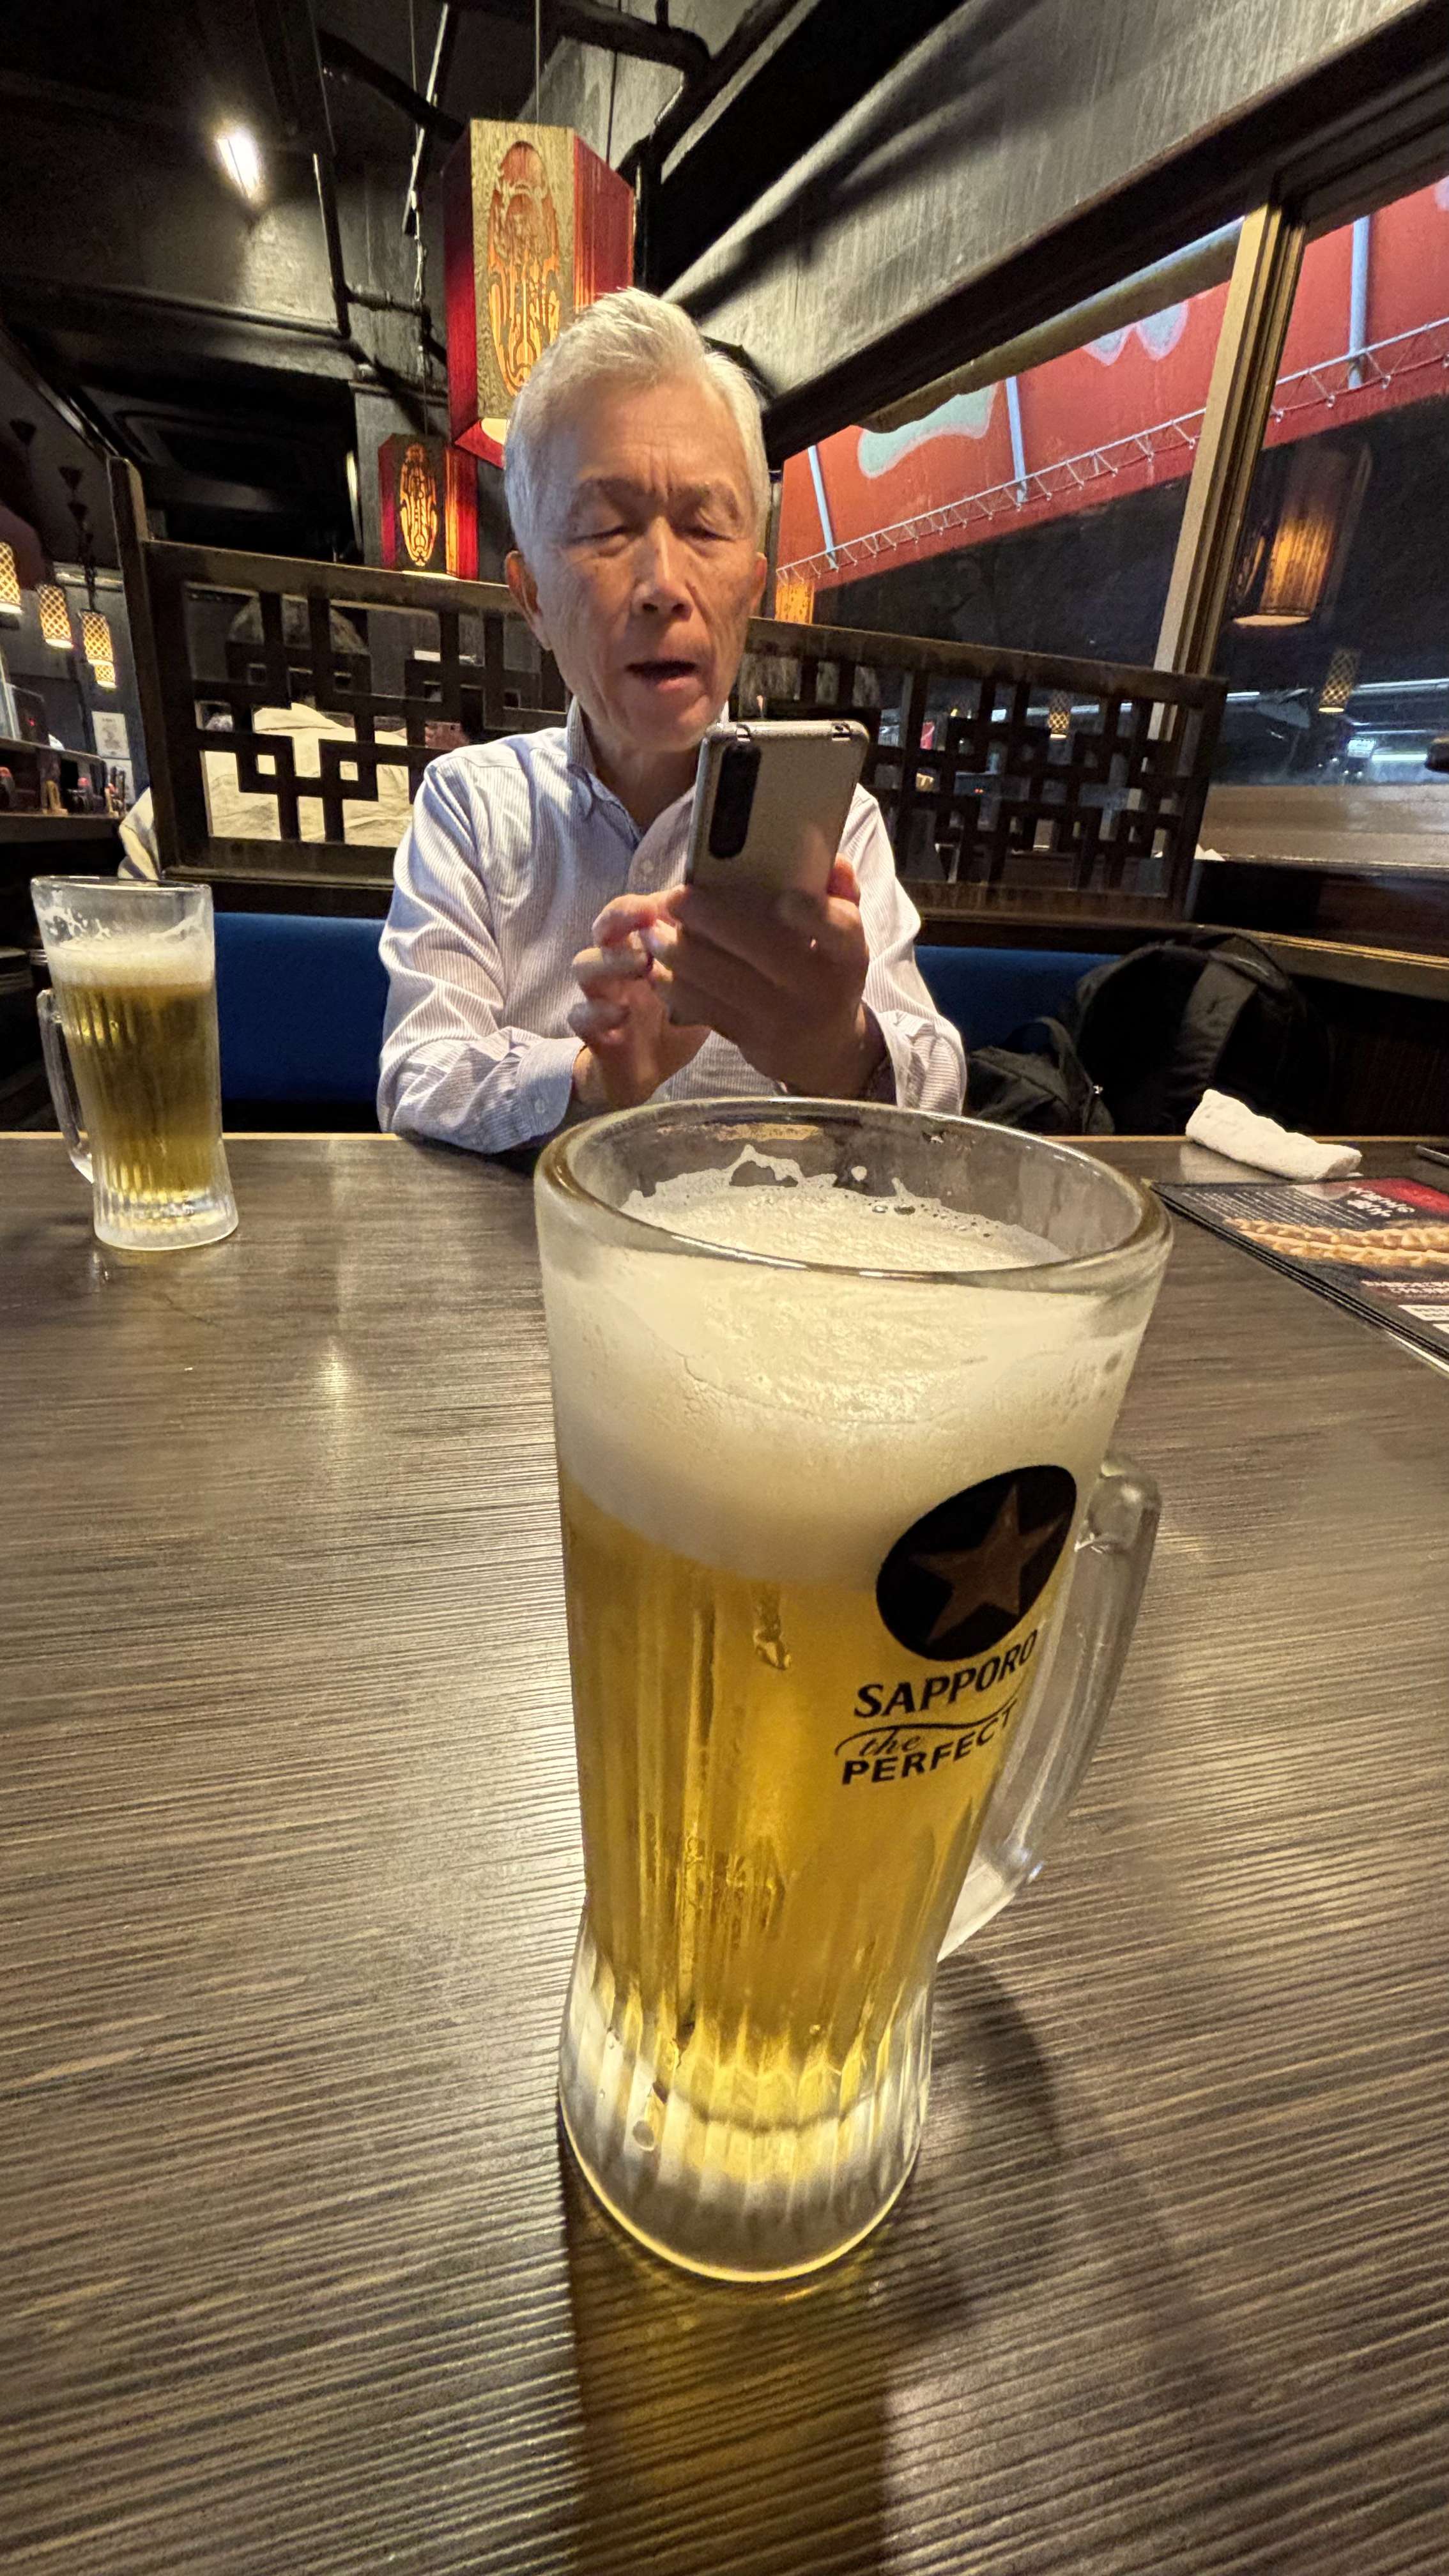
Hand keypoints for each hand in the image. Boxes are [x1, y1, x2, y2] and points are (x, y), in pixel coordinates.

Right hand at [569, 893, 707, 1112]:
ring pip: (585, 965)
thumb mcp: (702, 991)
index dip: (649, 903)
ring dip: (611, 959)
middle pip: (604, 928)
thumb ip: (710, 964)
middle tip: (645, 915)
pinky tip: (621, 1015)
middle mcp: (617, 967)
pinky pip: (580, 1015)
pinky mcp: (592, 1031)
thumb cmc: (675, 1022)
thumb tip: (736, 929)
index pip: (635, 913)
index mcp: (643, 949)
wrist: (647, 1073)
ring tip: (642, 964)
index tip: (675, 900)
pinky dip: (597, 1012)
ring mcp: (601, 996)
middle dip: (621, 916)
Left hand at [641, 854, 886, 1097]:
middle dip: (712, 920)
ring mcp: (782, 1017)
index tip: (785, 898)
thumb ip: (839, 893)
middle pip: (765, 950)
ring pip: (723, 982)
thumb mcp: (842, 936)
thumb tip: (834, 861)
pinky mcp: (750, 1038)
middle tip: (675, 898)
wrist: (822, 1047)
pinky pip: (706, 1009)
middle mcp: (817, 986)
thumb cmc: (825, 971)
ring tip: (652, 932)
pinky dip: (675, 986)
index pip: (839, 930)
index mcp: (846, 952)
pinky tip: (656, 967)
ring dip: (679, 954)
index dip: (814, 915)